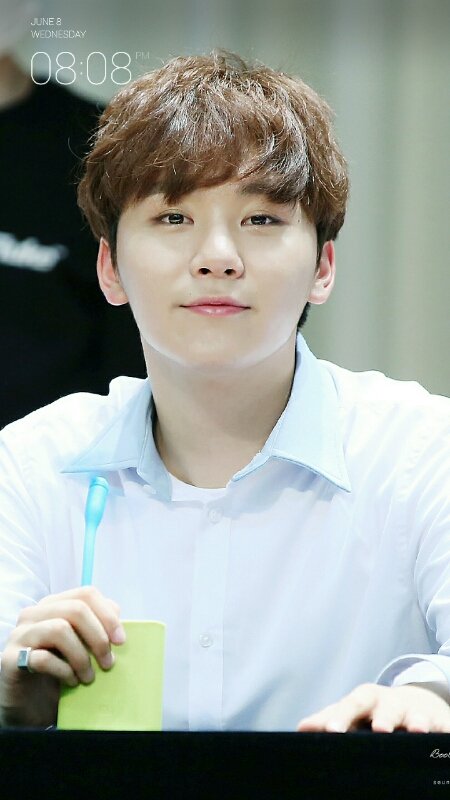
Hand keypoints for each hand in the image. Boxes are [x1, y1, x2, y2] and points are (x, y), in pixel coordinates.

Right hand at [0, 586, 124, 727]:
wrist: (26, 706)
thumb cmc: (56, 672)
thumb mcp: (79, 647)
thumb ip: (94, 629)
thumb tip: (117, 620)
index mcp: (53, 605)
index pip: (86, 594)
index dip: (108, 615)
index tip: (121, 641)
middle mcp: (34, 614)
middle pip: (76, 609)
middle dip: (99, 637)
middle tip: (108, 663)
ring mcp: (20, 635)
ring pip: (59, 629)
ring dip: (81, 656)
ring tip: (89, 678)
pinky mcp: (9, 659)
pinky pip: (42, 658)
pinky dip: (63, 671)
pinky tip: (71, 682)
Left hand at [296, 683, 449, 732]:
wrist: (416, 702)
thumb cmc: (375, 710)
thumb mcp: (353, 711)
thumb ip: (329, 719)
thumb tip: (301, 729)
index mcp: (366, 699)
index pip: (352, 705)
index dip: (342, 717)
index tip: (331, 730)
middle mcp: (391, 703)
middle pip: (386, 708)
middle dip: (383, 717)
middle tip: (380, 729)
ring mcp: (416, 712)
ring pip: (416, 717)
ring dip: (416, 722)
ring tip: (416, 729)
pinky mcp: (437, 722)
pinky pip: (441, 727)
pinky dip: (443, 731)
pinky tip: (443, 738)